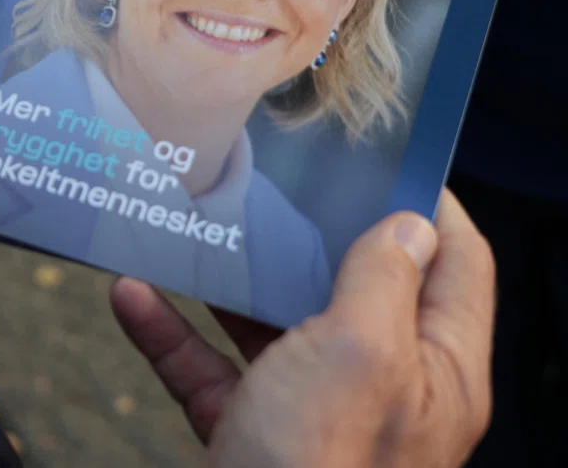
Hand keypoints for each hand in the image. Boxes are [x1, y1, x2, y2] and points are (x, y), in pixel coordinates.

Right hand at [111, 189, 494, 467]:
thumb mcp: (360, 355)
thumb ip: (384, 282)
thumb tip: (412, 223)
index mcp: (433, 370)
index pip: (457, 266)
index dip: (431, 205)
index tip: (387, 157)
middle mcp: (380, 388)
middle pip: (357, 289)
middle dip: (314, 234)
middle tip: (279, 180)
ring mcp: (312, 412)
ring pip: (273, 326)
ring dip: (228, 281)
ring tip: (197, 228)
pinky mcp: (251, 433)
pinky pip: (211, 368)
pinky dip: (172, 333)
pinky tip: (133, 296)